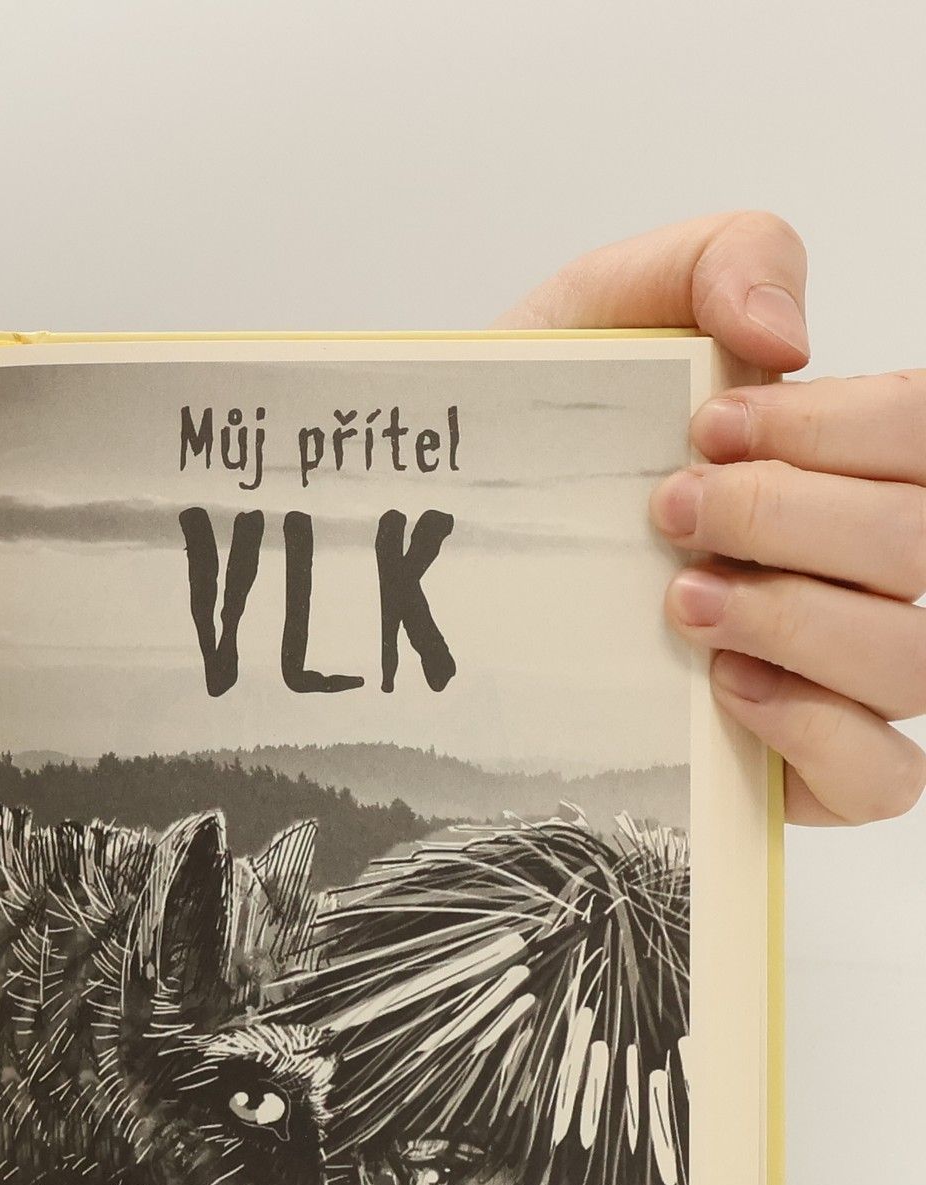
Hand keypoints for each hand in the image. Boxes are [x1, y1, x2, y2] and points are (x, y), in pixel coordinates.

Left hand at [499, 210, 925, 826]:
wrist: (454, 529)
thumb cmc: (548, 435)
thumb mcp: (606, 309)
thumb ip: (718, 260)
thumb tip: (787, 335)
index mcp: (850, 459)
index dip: (837, 429)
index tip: (709, 425)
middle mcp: (865, 566)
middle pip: (920, 545)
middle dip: (790, 519)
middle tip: (668, 509)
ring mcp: (842, 672)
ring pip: (909, 660)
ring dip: (795, 622)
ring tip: (679, 600)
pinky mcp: (800, 767)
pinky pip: (880, 775)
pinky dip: (813, 731)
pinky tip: (722, 688)